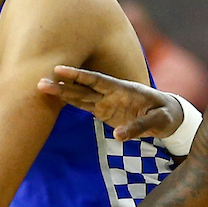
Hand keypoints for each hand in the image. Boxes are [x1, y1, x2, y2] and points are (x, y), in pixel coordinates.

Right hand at [38, 65, 182, 140]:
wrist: (168, 114)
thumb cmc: (165, 114)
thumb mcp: (159, 120)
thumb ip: (139, 126)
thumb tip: (117, 136)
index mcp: (123, 89)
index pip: (97, 80)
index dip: (79, 75)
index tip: (60, 70)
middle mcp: (111, 93)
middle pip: (83, 87)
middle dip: (62, 84)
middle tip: (39, 82)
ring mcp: (106, 101)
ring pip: (80, 96)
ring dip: (62, 93)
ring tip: (41, 88)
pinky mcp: (104, 111)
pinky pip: (84, 106)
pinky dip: (70, 102)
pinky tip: (55, 98)